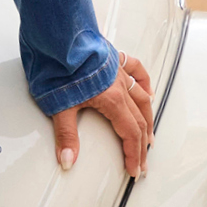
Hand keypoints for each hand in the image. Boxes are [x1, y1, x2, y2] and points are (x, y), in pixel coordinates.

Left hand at [51, 52, 151, 177]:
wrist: (57, 35)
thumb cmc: (56, 66)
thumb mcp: (58, 107)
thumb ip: (66, 136)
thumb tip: (67, 161)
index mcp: (111, 100)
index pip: (130, 134)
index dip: (133, 155)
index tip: (135, 170)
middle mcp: (120, 86)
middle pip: (139, 121)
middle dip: (141, 145)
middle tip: (142, 161)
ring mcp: (118, 72)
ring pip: (142, 98)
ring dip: (147, 119)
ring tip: (149, 134)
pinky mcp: (113, 59)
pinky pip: (137, 70)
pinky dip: (144, 83)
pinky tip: (147, 91)